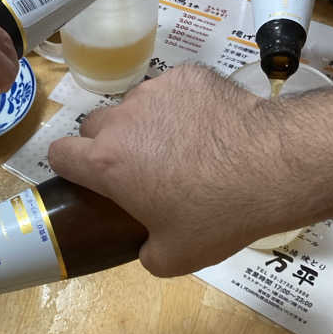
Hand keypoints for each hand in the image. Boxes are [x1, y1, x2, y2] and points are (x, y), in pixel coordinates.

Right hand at [48, 64, 287, 276]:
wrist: (273, 166)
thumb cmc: (217, 215)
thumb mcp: (174, 258)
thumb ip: (144, 253)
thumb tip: (145, 245)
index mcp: (107, 163)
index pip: (59, 153)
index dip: (69, 167)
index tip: (89, 178)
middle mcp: (123, 120)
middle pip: (94, 126)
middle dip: (107, 145)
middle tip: (140, 168)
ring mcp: (156, 91)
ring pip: (134, 106)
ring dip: (145, 124)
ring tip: (182, 145)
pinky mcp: (188, 75)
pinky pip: (171, 90)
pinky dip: (181, 106)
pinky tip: (209, 125)